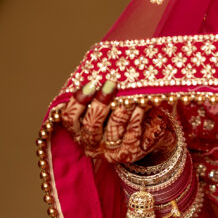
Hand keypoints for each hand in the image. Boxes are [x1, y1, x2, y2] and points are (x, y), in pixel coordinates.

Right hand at [60, 80, 176, 163]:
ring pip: (113, 129)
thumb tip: (100, 65)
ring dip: (122, 108)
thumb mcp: (108, 103)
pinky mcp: (130, 152)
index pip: (69, 119)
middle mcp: (91, 144)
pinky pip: (132, 133)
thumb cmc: (123, 112)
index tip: (90, 85)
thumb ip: (98, 92)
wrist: (149, 133)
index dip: (77, 102)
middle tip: (111, 84)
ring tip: (130, 92)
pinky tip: (141, 103)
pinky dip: (136, 116)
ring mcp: (110, 151)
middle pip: (90, 125)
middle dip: (100, 103)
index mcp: (79, 131)